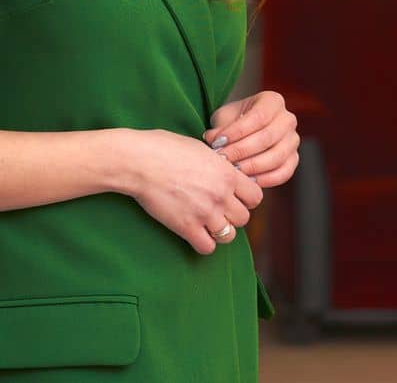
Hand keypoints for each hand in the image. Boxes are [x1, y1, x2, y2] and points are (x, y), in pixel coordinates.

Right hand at [125, 129, 263, 254]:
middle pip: (244, 218)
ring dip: (220, 231)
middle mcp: (221, 195)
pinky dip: (204, 243)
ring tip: (208, 223)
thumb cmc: (166, 148)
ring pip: (230, 235)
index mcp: (228, 173)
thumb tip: (226, 171)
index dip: (246, 198)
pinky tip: (195, 233)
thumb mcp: (202, 149)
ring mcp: (205, 213)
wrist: (140, 161)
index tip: (234, 197)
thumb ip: (219, 165)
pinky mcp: (187, 227)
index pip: (256, 197)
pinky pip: (207, 247)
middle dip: (233, 215)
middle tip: (219, 210)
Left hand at [204, 90, 300, 189]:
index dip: (237, 131)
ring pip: (276, 157)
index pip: (258, 117)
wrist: (245, 132)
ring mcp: (293, 140)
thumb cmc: (234, 122)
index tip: (217, 142)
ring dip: (251, 166)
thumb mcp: (224, 118)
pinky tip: (247, 180)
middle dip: (241, 151)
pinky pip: (282, 173)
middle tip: (222, 159)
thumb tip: (212, 139)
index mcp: (273, 101)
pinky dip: (265, 179)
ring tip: (233, 170)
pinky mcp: (294, 160)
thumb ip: (220, 127)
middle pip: (267, 137)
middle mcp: (288, 119)